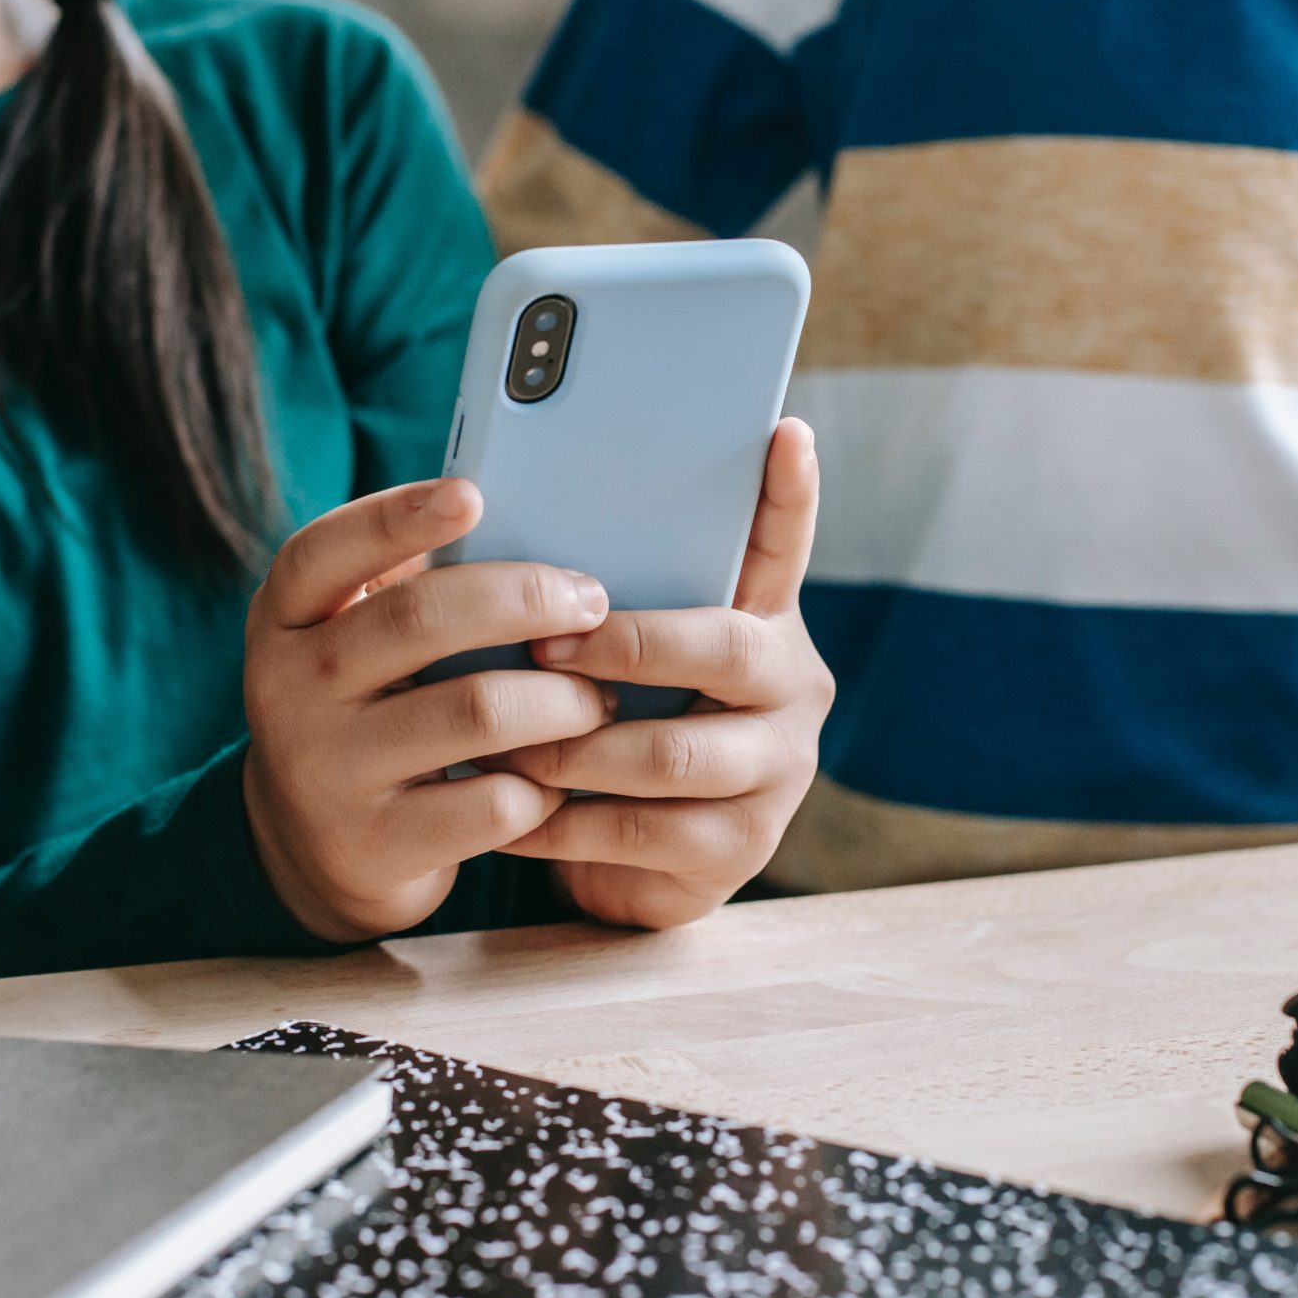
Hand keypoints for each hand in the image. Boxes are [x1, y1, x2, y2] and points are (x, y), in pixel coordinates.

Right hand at [241, 478, 614, 942]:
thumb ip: (417, 589)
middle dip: (527, 600)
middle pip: (420, 619)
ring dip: (563, 699)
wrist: (315, 847)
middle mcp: (289, 689)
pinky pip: (494, 803)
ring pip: (478, 711)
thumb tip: (542, 526)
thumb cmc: (371, 708)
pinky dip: (548, 786)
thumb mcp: (359, 644)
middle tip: (592, 603)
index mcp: (286, 618)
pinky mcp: (375, 845)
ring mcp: (327, 771)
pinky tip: (563, 778)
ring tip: (599, 699)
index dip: (397, 517)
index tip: (473, 494)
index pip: (324, 551)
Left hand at [490, 419, 832, 928]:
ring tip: (506, 740)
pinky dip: (559, 823)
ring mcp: (776, 774)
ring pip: (672, 753)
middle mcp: (791, 691)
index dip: (789, 494)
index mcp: (765, 623)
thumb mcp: (618, 661)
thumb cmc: (612, 729)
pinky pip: (639, 832)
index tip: (784, 431)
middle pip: (727, 651)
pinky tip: (507, 811)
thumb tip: (505, 522)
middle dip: (626, 646)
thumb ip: (605, 602)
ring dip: (574, 746)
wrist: (629, 866)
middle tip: (543, 648)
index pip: (782, 548)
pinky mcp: (741, 851)